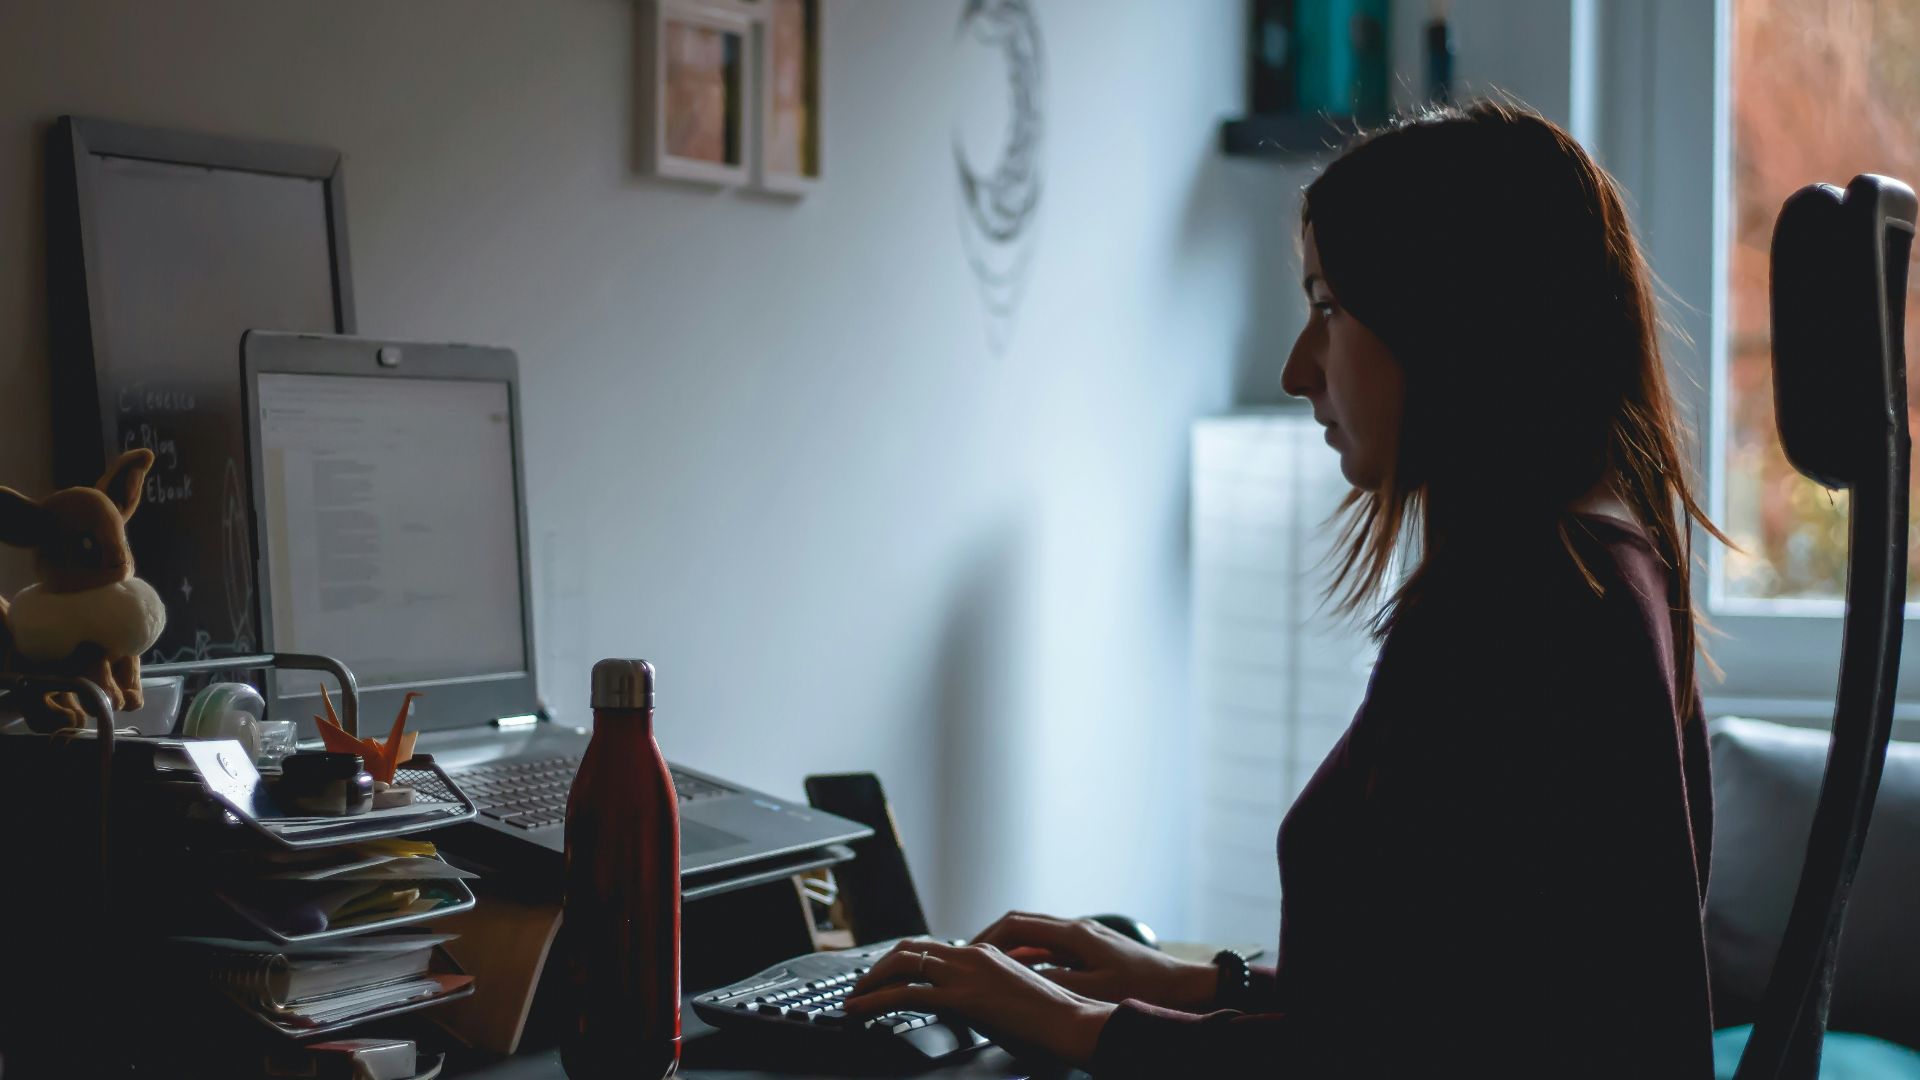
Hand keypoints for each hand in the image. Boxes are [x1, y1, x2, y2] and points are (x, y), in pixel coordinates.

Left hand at [844, 939, 1115, 1064]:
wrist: (1072, 1024)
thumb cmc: (1052, 1023)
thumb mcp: (1012, 1003)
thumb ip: (988, 1000)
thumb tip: (974, 1012)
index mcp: (986, 954)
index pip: (933, 950)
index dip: (904, 962)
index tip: (887, 976)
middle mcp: (972, 955)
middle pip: (910, 949)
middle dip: (880, 966)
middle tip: (862, 986)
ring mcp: (965, 972)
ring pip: (902, 963)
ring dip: (871, 980)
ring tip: (854, 998)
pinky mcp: (960, 995)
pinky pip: (905, 992)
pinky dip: (875, 999)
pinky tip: (860, 1010)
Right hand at [973, 911, 1218, 1010]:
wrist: (1184, 987)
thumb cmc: (1144, 989)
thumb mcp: (1094, 991)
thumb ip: (1053, 982)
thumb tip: (1017, 977)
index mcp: (1074, 934)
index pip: (1017, 925)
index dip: (987, 937)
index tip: (968, 953)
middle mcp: (1078, 928)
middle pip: (1023, 925)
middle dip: (993, 940)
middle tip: (970, 959)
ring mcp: (1086, 936)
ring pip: (1037, 935)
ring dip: (1012, 948)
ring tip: (990, 968)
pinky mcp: (1094, 948)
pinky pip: (1052, 946)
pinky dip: (1032, 956)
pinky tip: (1026, 975)